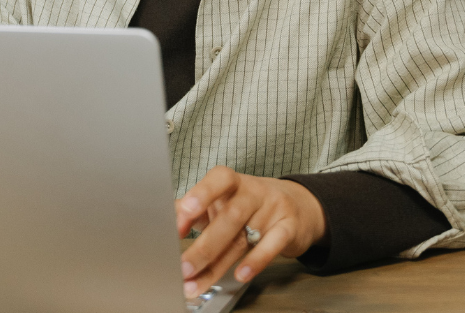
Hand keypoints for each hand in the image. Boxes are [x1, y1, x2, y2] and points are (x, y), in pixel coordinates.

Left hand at [175, 167, 325, 298]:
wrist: (298, 206)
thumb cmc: (249, 204)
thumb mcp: (222, 201)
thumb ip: (194, 210)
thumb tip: (167, 220)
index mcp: (232, 182)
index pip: (218, 180)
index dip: (200, 196)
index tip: (181, 219)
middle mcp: (253, 192)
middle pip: (228, 217)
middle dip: (203, 246)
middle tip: (183, 268)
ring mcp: (272, 209)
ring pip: (243, 237)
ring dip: (217, 264)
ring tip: (196, 283)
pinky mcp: (288, 228)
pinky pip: (272, 245)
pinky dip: (255, 261)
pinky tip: (240, 275)